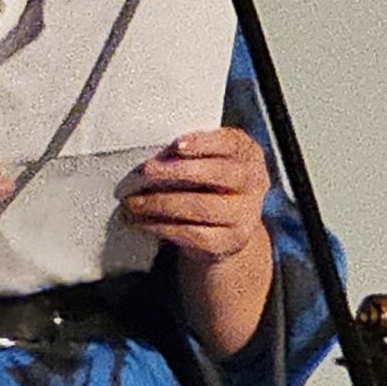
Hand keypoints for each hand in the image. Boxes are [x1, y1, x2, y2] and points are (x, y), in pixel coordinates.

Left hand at [120, 127, 268, 263]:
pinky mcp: (229, 242)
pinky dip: (161, 227)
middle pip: (218, 174)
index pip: (230, 144)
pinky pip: (192, 234)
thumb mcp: (208, 160)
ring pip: (201, 206)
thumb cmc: (209, 183)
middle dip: (177, 171)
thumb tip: (154, 154)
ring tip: (133, 201)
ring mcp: (245, 215)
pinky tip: (140, 221)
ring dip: (160, 203)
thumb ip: (190, 152)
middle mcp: (254, 183)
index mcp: (248, 155)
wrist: (227, 227)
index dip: (203, 143)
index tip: (177, 144)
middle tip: (145, 171)